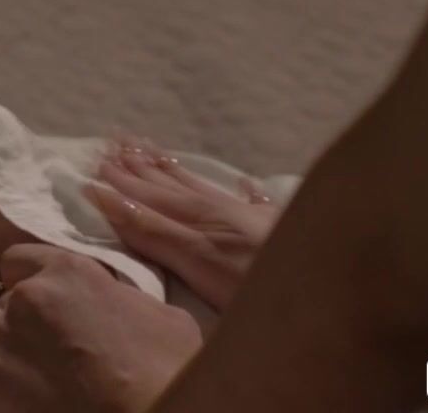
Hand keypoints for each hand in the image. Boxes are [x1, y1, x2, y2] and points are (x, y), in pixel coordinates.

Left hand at [0, 244, 202, 412]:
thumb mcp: (165, 318)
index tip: (46, 309)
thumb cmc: (169, 373)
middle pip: (0, 296)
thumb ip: (127, 298)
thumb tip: (121, 300)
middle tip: (35, 350)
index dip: (32, 285)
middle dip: (14, 320)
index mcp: (73, 272)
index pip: (24, 260)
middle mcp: (29, 296)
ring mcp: (1, 336)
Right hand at [85, 135, 278, 308]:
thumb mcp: (198, 259)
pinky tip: (243, 183)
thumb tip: (109, 197)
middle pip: (171, 185)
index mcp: (197, 221)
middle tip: (112, 143)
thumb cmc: (259, 283)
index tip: (94, 165)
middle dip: (139, 168)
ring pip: (201, 187)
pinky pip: (251, 201)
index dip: (120, 184)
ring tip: (152, 150)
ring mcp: (249, 218)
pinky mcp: (279, 230)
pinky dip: (242, 191)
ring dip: (173, 171)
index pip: (149, 198)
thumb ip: (155, 231)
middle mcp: (219, 211)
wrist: (333, 277)